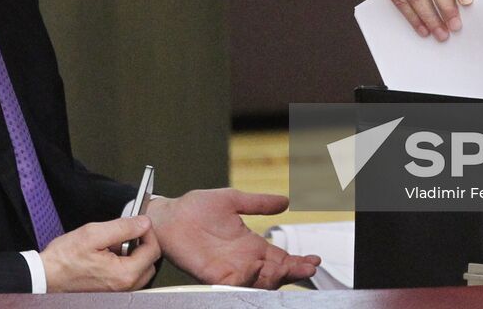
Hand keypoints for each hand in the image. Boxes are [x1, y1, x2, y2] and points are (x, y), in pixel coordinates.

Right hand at [39, 216, 158, 292]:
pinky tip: (107, 254)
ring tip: (113, 244)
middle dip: (141, 243)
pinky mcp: (110, 291)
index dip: (148, 232)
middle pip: (149, 261)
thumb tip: (144, 223)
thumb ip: (124, 227)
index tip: (137, 222)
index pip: (153, 250)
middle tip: (125, 233)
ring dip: (133, 253)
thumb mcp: (94, 233)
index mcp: (124, 274)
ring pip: (140, 269)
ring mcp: (117, 292)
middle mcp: (124, 287)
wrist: (46, 276)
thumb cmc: (65, 259)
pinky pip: (127, 275)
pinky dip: (124, 262)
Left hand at [146, 188, 319, 287]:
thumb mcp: (233, 200)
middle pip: (275, 273)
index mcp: (251, 244)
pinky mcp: (213, 275)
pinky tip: (258, 270)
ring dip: (275, 277)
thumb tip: (285, 200)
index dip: (298, 261)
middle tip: (306, 267)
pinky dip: (248, 280)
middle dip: (293, 272)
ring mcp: (230, 269)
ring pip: (260, 281)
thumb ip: (259, 203)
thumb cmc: (196, 207)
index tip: (313, 260)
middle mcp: (244, 260)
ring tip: (287, 267)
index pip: (280, 257)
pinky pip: (235, 283)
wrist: (169, 216)